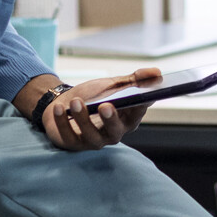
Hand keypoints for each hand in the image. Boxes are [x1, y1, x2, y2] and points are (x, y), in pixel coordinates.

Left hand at [43, 68, 159, 150]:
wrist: (64, 102)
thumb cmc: (93, 95)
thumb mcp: (114, 85)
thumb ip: (135, 79)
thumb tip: (158, 72)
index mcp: (127, 118)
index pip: (137, 114)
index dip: (140, 107)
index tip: (140, 97)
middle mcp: (112, 133)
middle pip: (115, 131)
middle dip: (110, 120)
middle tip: (105, 105)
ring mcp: (92, 141)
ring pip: (90, 136)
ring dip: (83, 119)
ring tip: (75, 101)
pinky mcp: (72, 144)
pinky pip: (68, 137)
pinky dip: (62, 122)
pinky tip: (59, 108)